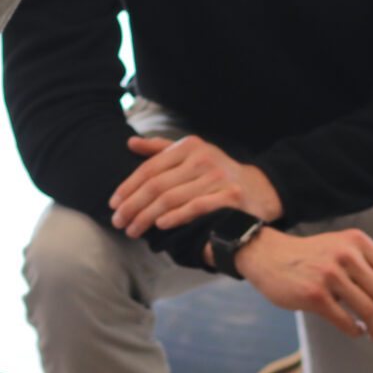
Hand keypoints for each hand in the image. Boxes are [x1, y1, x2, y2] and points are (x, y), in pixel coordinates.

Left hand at [110, 134, 281, 237]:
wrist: (259, 190)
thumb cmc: (217, 174)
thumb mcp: (192, 154)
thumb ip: (161, 149)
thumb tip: (130, 143)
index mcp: (190, 146)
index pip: (150, 168)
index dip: (128, 186)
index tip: (113, 203)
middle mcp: (202, 158)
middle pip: (156, 185)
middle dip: (132, 205)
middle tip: (118, 222)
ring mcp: (217, 177)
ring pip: (171, 198)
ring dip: (147, 217)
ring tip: (133, 230)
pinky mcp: (229, 196)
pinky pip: (196, 207)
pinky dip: (176, 216)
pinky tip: (160, 225)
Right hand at [236, 226, 372, 341]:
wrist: (268, 256)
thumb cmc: (313, 256)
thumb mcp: (345, 249)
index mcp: (358, 242)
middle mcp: (346, 255)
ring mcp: (329, 275)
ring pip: (368, 310)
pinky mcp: (313, 295)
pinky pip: (346, 321)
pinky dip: (356, 331)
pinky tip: (357, 331)